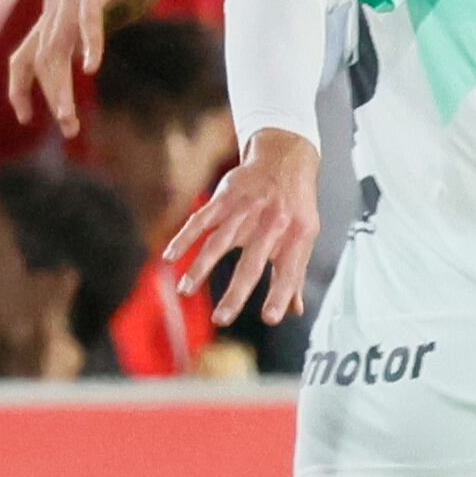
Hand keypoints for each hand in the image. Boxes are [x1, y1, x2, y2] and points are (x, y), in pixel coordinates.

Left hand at [6, 0, 180, 136]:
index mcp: (54, 14)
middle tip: (67, 126)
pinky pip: (88, 18)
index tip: (26, 118)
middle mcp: (56, 4)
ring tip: (69, 113)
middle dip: (50, 96)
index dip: (19, 89)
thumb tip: (82, 62)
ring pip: (56, 47)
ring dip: (61, 85)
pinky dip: (88, 43)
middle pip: (39, 60)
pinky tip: (92, 66)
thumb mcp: (106, 16)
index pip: (23, 57)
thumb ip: (88, 36)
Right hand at [168, 126, 323, 323]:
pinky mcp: (225, 198)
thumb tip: (295, 309)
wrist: (285, 156)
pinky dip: (184, 238)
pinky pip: (202, 219)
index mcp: (296, 235)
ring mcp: (247, 209)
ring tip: (185, 291)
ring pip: (220, 241)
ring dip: (201, 267)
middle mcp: (272, 222)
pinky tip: (170, 256)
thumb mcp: (305, 235)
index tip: (271, 318)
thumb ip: (295, 272)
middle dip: (237, 293)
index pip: (289, 271)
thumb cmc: (294, 204)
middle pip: (252, 262)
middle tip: (221, 319)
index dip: (281, 295)